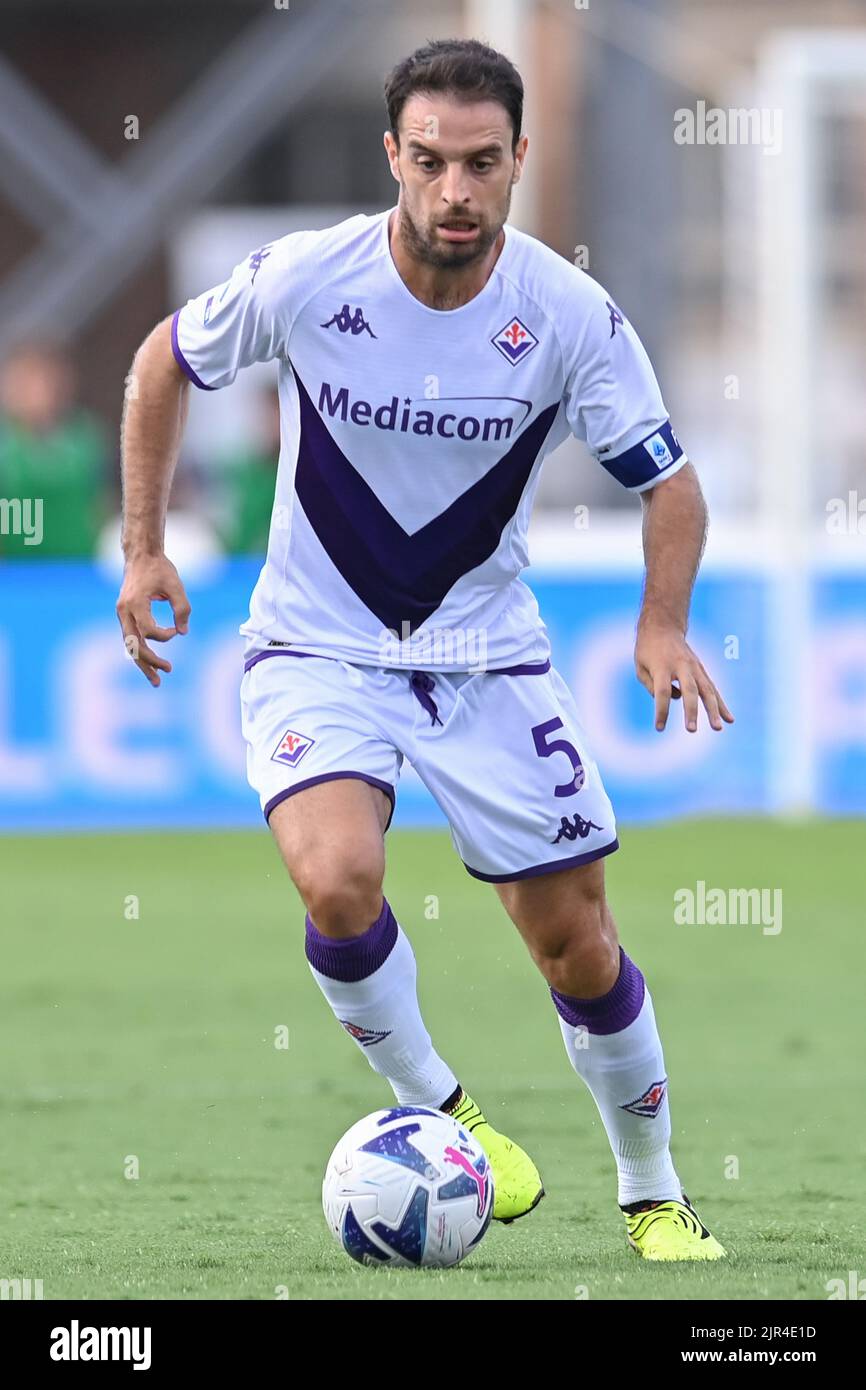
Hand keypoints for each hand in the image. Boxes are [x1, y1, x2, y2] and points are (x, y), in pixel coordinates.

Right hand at [116, 553, 190, 686]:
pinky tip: (151, 664)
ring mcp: (122, 614)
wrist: (141, 555)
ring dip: (143, 663)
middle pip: (134, 645)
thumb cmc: (159, 569)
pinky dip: (141, 652)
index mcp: (135, 603)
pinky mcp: (125, 615)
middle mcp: (124, 611)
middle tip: (169, 671)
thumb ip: (182, 609)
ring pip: (130, 645)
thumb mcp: (175, 585)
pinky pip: (131, 638)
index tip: (176, 629)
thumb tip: (183, 633)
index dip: (165, 635)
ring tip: (157, 681)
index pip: (148, 630)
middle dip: (150, 661)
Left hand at [635, 621, 733, 732]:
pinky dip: (721, 704)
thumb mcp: (640, 667)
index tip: (659, 728)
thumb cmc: (647, 650)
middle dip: (691, 711)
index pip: (662, 691)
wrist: (663, 627)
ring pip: (707, 690)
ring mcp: (694, 667)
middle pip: (689, 690)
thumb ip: (651, 687)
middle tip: (691, 730)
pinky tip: (729, 719)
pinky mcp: (702, 670)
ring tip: (718, 728)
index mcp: (662, 666)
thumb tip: (672, 700)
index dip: (661, 710)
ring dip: (713, 711)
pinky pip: (712, 689)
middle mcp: (681, 666)